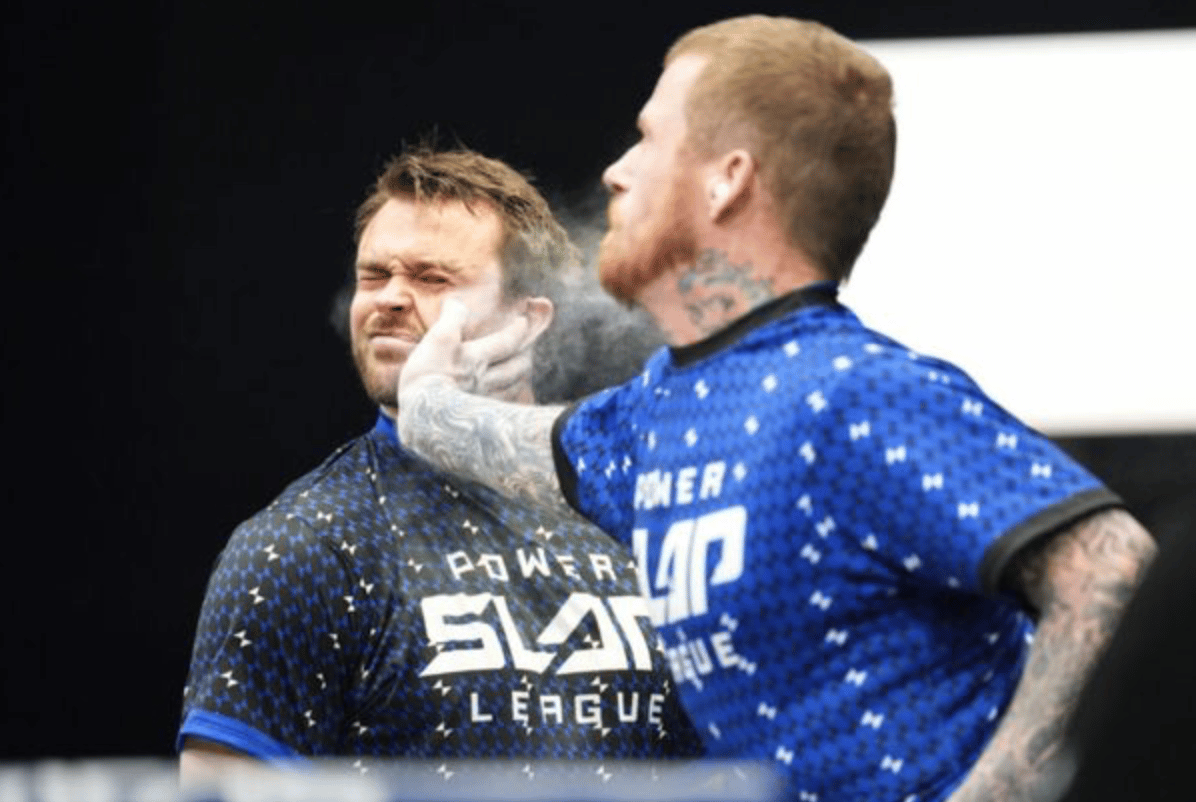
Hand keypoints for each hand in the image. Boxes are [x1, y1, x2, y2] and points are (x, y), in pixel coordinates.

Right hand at [398, 297, 538, 402]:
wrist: (423, 416)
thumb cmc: (428, 375)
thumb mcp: (438, 339)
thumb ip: (452, 318)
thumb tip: (456, 302)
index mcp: (476, 358)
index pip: (507, 341)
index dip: (518, 330)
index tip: (524, 321)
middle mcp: (484, 380)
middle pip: (516, 368)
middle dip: (525, 354)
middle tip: (528, 347)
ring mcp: (480, 400)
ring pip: (510, 388)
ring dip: (519, 377)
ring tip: (520, 370)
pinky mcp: (473, 418)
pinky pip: (498, 407)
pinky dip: (506, 399)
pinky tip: (503, 398)